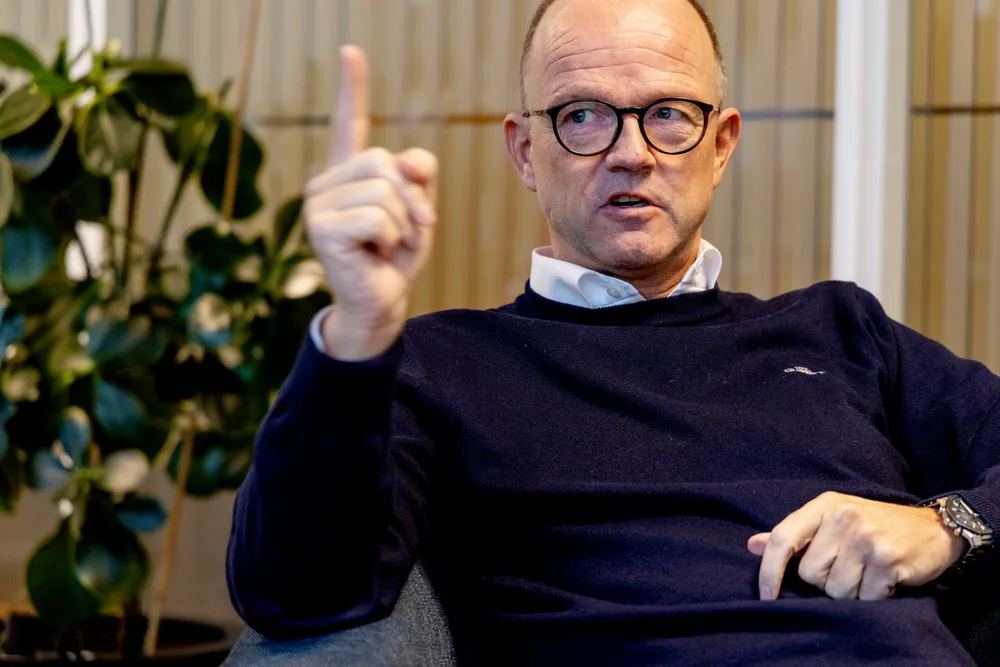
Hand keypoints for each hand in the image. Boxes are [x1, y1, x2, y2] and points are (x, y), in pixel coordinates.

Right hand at [304, 45, 438, 360]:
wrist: (381, 303)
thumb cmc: (397, 257)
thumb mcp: (419, 210)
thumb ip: (418, 177)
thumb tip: (408, 165)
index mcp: (349, 174)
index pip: (349, 124)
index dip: (351, 89)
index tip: (350, 52)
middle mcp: (327, 183)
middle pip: (385, 162)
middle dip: (412, 201)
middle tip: (407, 233)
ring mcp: (318, 204)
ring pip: (385, 191)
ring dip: (403, 225)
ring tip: (388, 246)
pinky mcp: (321, 227)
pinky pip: (378, 216)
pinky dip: (391, 239)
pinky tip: (375, 254)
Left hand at [748, 491, 966, 600]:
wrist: (932, 528)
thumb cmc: (873, 525)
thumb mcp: (831, 520)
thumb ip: (794, 535)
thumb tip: (752, 545)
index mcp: (824, 505)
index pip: (783, 539)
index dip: (769, 571)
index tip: (766, 596)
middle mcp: (843, 517)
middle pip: (810, 574)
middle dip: (826, 581)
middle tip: (849, 566)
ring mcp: (866, 538)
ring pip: (836, 590)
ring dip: (851, 591)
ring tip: (867, 572)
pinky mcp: (888, 559)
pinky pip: (864, 598)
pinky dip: (873, 596)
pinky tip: (884, 579)